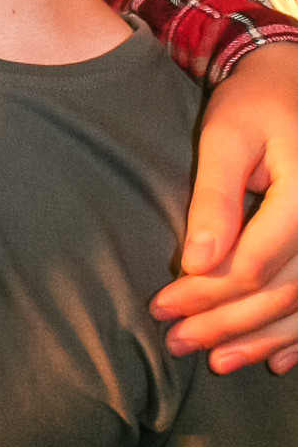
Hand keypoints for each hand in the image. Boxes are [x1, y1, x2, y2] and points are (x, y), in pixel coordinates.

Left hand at [151, 42, 297, 373]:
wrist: (293, 84)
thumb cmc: (255, 104)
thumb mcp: (225, 137)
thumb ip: (214, 199)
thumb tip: (197, 264)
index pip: (255, 264)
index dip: (206, 293)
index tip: (162, 306)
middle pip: (281, 291)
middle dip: (227, 324)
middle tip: (177, 343)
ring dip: (260, 338)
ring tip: (216, 361)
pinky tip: (275, 361)